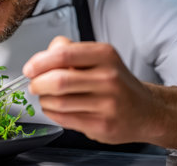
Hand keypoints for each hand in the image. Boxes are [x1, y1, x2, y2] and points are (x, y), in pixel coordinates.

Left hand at [22, 36, 162, 144]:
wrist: (146, 111)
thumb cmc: (117, 82)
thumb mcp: (100, 58)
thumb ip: (70, 51)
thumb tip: (43, 56)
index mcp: (105, 55)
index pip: (63, 54)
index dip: (39, 62)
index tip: (30, 69)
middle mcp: (108, 78)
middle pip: (58, 80)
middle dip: (38, 84)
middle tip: (34, 85)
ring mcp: (107, 103)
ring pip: (58, 102)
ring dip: (44, 100)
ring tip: (46, 97)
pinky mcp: (102, 125)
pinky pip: (64, 119)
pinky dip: (52, 113)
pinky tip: (55, 109)